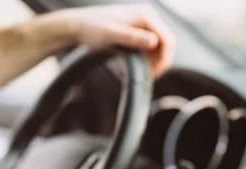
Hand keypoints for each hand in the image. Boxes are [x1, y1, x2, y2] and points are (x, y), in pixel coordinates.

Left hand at [52, 3, 175, 75]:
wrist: (78, 26)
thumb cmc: (91, 28)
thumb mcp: (111, 34)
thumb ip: (132, 37)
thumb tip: (154, 42)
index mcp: (145, 15)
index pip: (167, 39)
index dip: (164, 58)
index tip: (154, 73)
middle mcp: (147, 18)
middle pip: (166, 44)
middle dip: (160, 62)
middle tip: (148, 76)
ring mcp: (143, 25)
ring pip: (159, 48)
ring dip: (153, 62)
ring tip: (140, 72)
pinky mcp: (138, 32)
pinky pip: (150, 48)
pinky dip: (146, 59)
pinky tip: (135, 66)